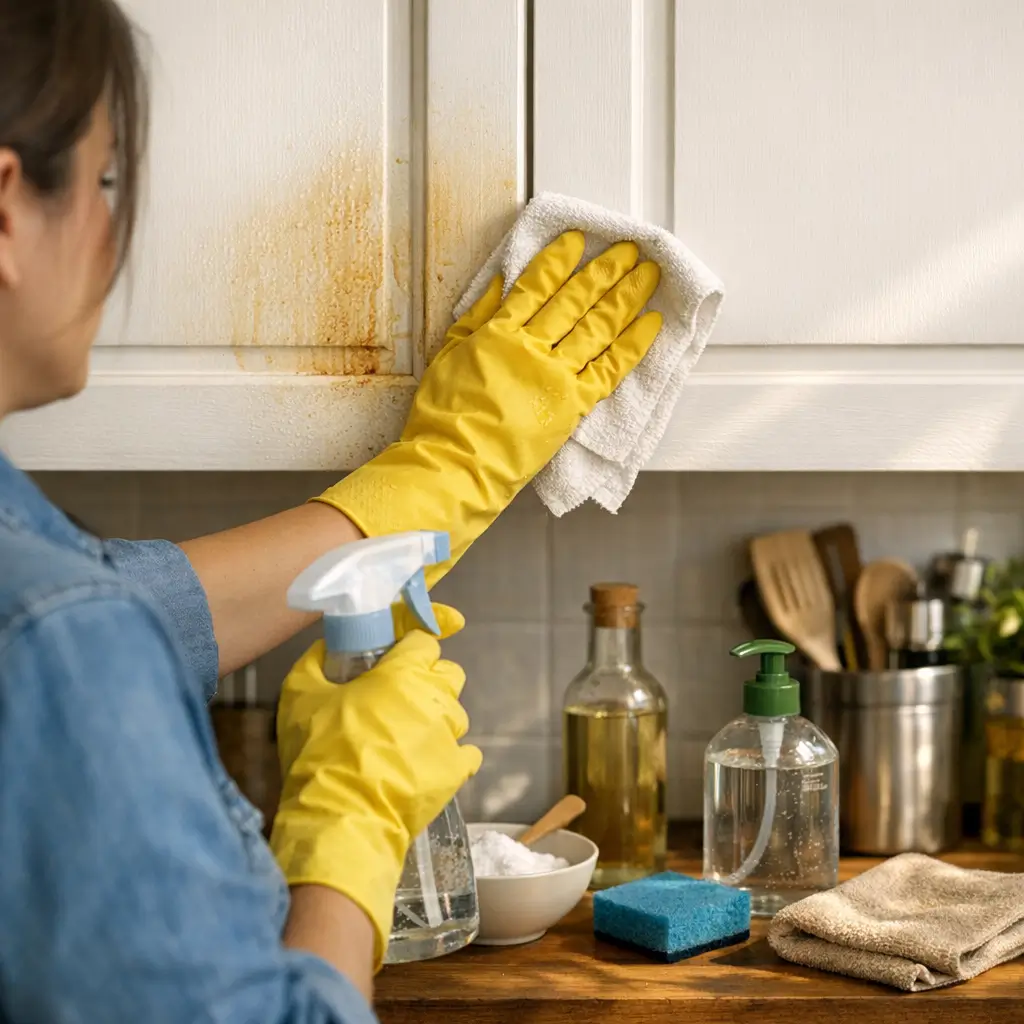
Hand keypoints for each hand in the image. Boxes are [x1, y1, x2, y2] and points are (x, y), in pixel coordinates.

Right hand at [270, 603, 479, 966]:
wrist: (341, 815)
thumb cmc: (318, 750)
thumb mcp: (299, 694)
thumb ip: (314, 661)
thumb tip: (321, 647)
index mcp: (402, 672)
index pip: (425, 642)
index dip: (410, 649)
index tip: (395, 661)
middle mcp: (434, 697)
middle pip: (448, 673)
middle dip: (429, 680)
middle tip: (399, 700)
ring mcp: (450, 734)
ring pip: (456, 714)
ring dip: (437, 719)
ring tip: (408, 740)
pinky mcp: (457, 769)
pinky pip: (467, 753)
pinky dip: (451, 756)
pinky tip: (427, 764)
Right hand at [315, 231, 661, 583]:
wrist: (457, 463)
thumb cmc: (443, 417)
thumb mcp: (447, 356)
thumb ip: (476, 318)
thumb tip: (498, 282)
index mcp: (499, 332)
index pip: (536, 286)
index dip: (559, 261)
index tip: (579, 241)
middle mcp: (532, 347)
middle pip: (575, 301)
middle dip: (604, 272)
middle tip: (629, 249)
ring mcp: (557, 376)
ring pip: (598, 327)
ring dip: (626, 297)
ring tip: (648, 275)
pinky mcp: (574, 405)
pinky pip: (610, 369)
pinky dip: (633, 345)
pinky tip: (651, 323)